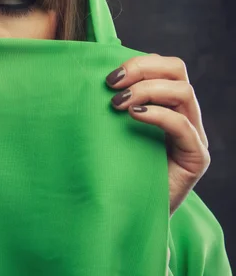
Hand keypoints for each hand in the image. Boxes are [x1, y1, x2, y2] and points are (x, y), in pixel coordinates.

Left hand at [106, 53, 209, 215]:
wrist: (126, 212)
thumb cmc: (113, 167)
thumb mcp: (109, 129)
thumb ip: (108, 104)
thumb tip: (80, 75)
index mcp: (164, 102)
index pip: (163, 66)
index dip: (138, 62)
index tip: (107, 76)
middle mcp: (183, 115)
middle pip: (177, 70)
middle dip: (143, 69)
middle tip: (112, 84)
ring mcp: (193, 136)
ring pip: (184, 92)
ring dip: (147, 90)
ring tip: (118, 104)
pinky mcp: (195, 158)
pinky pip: (184, 127)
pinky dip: (159, 115)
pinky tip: (134, 116)